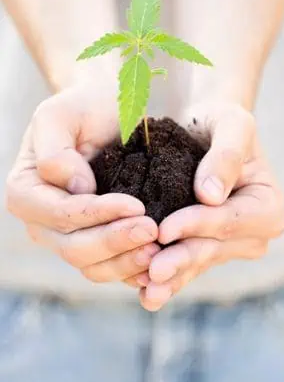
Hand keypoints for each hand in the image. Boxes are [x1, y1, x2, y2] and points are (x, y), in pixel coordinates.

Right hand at [6, 82, 158, 283]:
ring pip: (92, 267)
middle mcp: (42, 223)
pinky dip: (132, 271)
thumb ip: (56, 150)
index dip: (97, 214)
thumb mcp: (60, 114)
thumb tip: (76, 188)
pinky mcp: (94, 246)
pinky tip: (157, 261)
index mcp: (27, 193)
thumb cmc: (83, 109)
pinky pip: (109, 269)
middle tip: (153, 231)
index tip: (137, 205)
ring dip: (126, 262)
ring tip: (158, 248)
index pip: (61, 214)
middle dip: (115, 241)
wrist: (107, 115)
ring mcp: (67, 238)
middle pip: (75, 248)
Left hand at [136, 101, 283, 310]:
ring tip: (148, 293)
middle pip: (213, 247)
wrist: (204, 131)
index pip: (229, 219)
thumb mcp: (231, 126)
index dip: (197, 225)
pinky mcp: (207, 249)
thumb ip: (226, 156)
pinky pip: (188, 266)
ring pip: (198, 262)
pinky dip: (169, 279)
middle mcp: (254, 234)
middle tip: (153, 272)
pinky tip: (146, 294)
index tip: (164, 229)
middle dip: (181, 259)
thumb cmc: (220, 122)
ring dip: (173, 277)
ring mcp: (230, 246)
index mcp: (268, 208)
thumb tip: (210, 196)